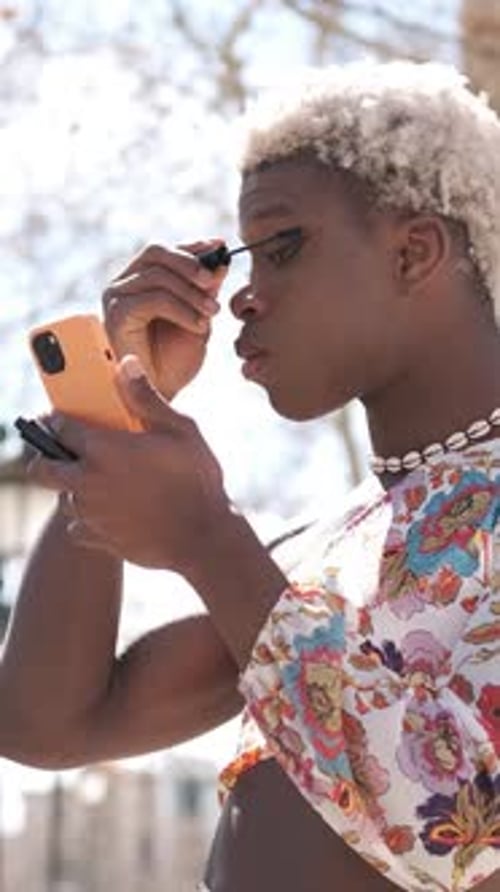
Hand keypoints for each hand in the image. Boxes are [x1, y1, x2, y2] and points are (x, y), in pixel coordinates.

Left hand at [28, 356, 231, 570]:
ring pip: (62, 497)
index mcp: (103, 450)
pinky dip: (87, 519)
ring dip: (73, 488)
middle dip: (48, 456)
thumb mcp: (180, 430)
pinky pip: (77, 527)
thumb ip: (146, 398)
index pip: (59, 427)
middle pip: (41, 468)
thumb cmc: (196, 480)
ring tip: (99, 481)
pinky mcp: (97, 538)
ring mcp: (90, 514)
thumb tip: (126, 365)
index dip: (58, 419)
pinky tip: (109, 512)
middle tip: (67, 451)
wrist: (204, 538)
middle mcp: (87, 482)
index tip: (63, 417)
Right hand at [103, 241, 226, 400]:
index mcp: (141, 281)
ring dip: (191, 292)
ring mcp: (116, 298)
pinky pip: (153, 298)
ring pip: (158, 275)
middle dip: (190, 263)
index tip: (220, 248)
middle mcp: (124, 285)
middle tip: (215, 281)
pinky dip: (182, 309)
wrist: (162, 395)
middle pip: (156, 252)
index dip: (193, 247)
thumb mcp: (199, 317)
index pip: (164, 251)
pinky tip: (198, 325)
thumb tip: (219, 257)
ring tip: (212, 312)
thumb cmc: (176, 361)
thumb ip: (205, 288)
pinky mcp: (116, 316)